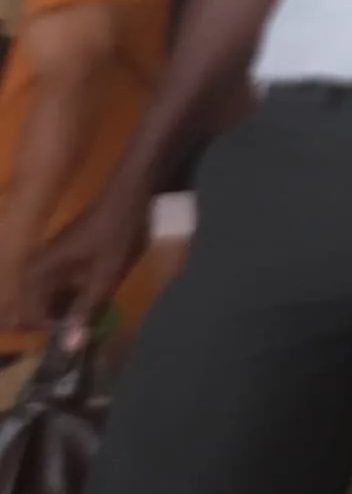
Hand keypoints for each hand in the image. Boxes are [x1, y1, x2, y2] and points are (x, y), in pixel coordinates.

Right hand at [25, 171, 151, 334]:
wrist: (131, 195)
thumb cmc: (116, 234)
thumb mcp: (104, 277)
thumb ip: (85, 311)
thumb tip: (69, 347)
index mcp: (40, 271)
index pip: (29, 314)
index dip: (47, 331)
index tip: (70, 340)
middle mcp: (39, 267)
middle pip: (36, 306)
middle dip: (55, 323)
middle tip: (79, 334)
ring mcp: (54, 261)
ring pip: (50, 296)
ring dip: (65, 312)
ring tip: (87, 323)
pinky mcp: (68, 257)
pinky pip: (62, 285)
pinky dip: (74, 297)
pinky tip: (94, 305)